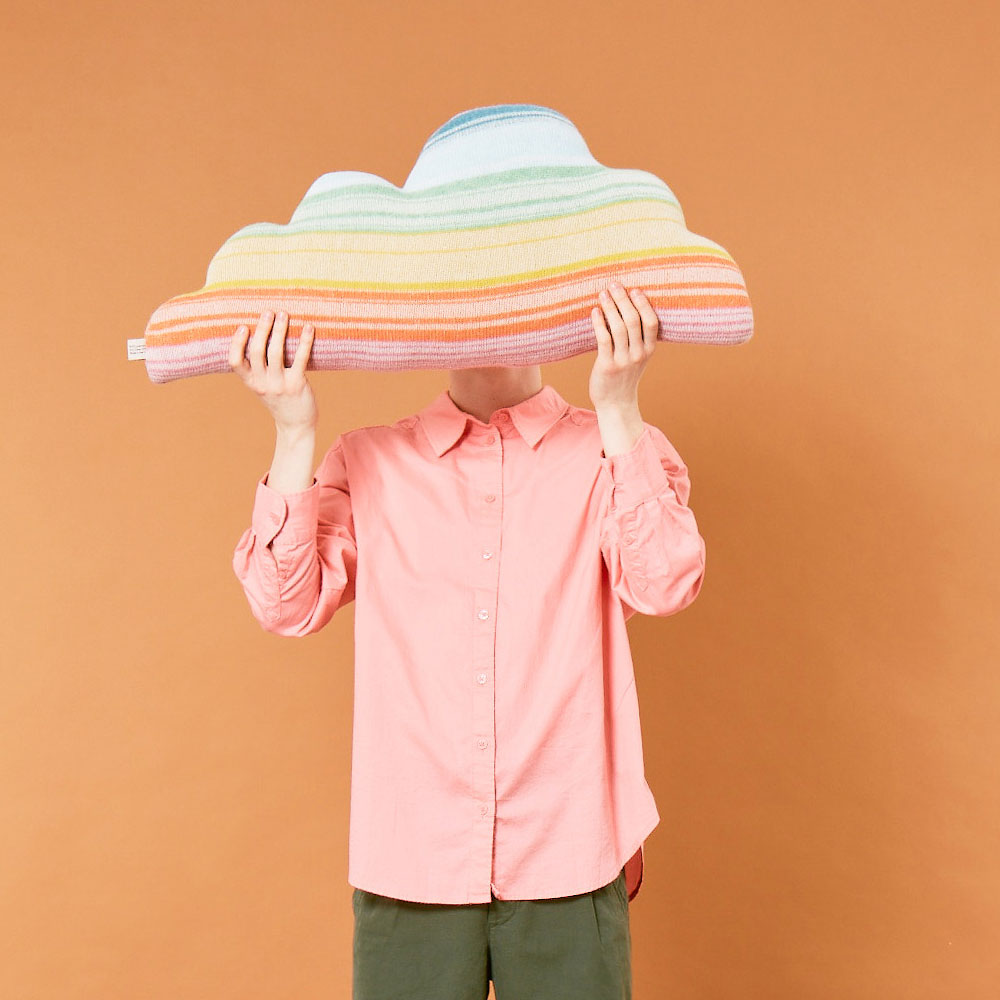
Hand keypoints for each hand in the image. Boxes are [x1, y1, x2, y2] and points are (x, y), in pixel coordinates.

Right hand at [229, 309, 317, 432]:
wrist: (296, 425)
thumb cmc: (280, 401)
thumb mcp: (263, 387)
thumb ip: (258, 369)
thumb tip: (259, 336)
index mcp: (251, 382)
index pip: (234, 361)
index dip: (236, 343)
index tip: (243, 326)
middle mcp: (262, 384)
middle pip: (256, 351)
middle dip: (262, 329)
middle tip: (268, 312)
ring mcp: (279, 384)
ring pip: (275, 352)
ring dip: (279, 330)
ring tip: (283, 315)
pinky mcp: (297, 384)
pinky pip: (299, 358)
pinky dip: (304, 341)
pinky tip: (308, 328)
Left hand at [588, 282, 658, 411]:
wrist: (616, 403)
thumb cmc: (624, 376)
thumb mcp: (637, 357)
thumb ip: (637, 338)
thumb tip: (627, 308)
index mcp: (649, 350)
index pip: (651, 322)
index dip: (643, 304)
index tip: (634, 290)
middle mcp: (638, 354)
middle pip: (633, 320)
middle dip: (623, 299)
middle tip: (614, 285)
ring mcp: (623, 361)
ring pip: (618, 327)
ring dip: (610, 307)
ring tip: (602, 294)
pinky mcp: (607, 366)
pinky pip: (604, 339)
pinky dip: (599, 323)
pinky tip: (594, 312)